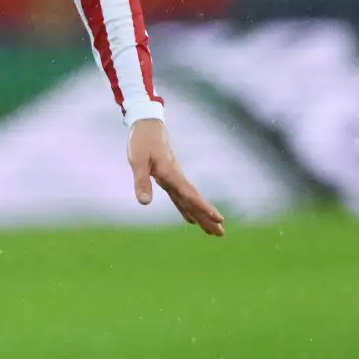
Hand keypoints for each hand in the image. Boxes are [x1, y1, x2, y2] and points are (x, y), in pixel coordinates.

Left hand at [128, 118, 223, 235]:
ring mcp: (175, 178)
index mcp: (170, 174)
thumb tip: (144, 203)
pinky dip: (186, 208)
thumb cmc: (141, 142)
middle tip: (222, 233)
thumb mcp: (137, 161)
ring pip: (190, 200)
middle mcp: (176, 178)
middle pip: (194, 201)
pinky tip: (190, 218)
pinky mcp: (170, 177)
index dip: (202, 208)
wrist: (147, 124)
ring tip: (213, 231)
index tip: (218, 219)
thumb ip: (141, 181)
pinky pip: (181, 196)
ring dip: (201, 215)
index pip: (189, 195)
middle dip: (207, 217)